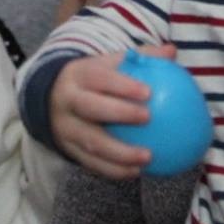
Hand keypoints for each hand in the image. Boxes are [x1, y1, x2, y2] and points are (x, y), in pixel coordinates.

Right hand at [48, 46, 176, 179]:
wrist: (52, 99)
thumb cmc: (93, 80)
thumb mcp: (109, 63)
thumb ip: (140, 58)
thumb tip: (171, 51)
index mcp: (78, 75)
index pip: (99, 78)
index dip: (121, 85)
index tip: (148, 92)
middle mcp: (67, 101)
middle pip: (90, 107)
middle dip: (119, 113)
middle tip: (148, 118)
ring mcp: (65, 127)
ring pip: (90, 141)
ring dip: (120, 153)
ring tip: (148, 157)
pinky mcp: (67, 149)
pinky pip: (90, 163)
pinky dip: (113, 170)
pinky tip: (136, 172)